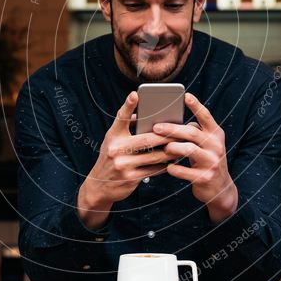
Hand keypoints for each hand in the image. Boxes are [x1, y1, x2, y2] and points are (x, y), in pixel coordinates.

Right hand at [77, 92, 170, 229]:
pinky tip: (174, 160)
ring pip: (154, 156)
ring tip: (182, 146)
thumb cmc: (109, 158)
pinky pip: (153, 170)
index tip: (135, 94)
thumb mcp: (112, 141)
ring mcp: (123, 165)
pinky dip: (165, 165)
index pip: (121, 118)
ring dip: (170, 151)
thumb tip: (142, 113)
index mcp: (112, 136)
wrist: (98, 186)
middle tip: (180, 130)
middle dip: (166, 136)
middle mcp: (116, 149)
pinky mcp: (131, 179)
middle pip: (147, 139)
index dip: (128, 105)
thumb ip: (126, 127)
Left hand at [153, 92, 237, 223]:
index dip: (196, 106)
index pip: (206, 116)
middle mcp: (216, 146)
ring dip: (172, 148)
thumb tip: (171, 121)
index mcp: (216, 134)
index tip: (186, 96)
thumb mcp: (207, 144)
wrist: (220, 188)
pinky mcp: (204, 177)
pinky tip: (168, 167)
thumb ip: (195, 132)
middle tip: (156, 127)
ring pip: (188, 150)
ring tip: (164, 148)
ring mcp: (211, 162)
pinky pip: (185, 171)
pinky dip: (174, 168)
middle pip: (192, 133)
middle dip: (172, 129)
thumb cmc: (207, 160)